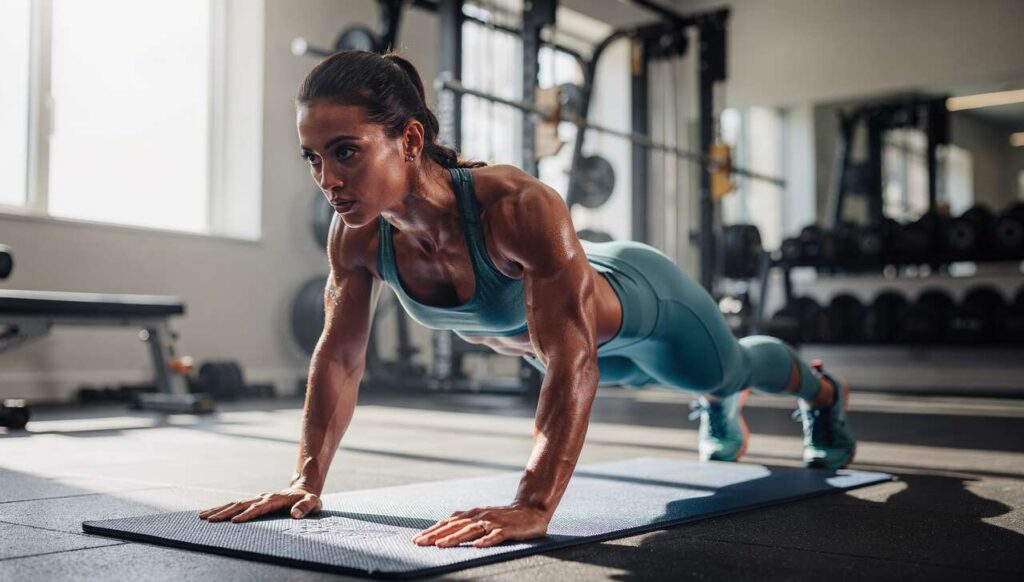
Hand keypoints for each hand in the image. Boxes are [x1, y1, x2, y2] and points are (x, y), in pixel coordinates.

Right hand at [198, 484, 320, 523]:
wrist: (303, 488)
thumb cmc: (309, 499)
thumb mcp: (313, 502)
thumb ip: (305, 507)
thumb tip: (295, 514)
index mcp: (275, 499)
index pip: (258, 508)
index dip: (247, 515)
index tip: (234, 522)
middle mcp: (262, 498)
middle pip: (240, 505)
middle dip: (224, 513)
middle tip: (208, 520)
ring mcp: (257, 499)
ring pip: (234, 504)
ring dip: (218, 510)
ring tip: (202, 517)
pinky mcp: (253, 502)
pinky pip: (235, 505)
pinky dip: (222, 509)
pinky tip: (210, 515)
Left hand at [412, 502, 549, 547]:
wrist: (531, 510)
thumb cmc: (504, 517)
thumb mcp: (482, 517)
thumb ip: (465, 521)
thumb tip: (443, 526)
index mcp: (472, 514)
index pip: (448, 522)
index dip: (432, 531)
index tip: (416, 539)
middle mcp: (480, 516)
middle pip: (455, 526)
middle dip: (435, 535)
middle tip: (419, 543)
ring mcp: (494, 522)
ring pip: (471, 530)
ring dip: (455, 538)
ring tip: (440, 546)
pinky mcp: (508, 530)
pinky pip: (496, 536)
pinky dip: (487, 541)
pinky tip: (478, 546)